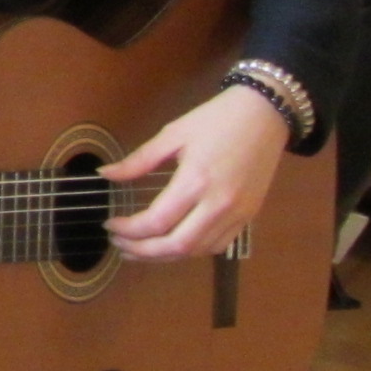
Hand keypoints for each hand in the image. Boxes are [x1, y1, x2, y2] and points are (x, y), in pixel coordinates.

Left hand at [104, 84, 290, 260]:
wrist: (266, 114)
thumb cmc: (217, 119)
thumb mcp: (172, 134)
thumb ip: (138, 160)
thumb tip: (104, 174)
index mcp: (195, 182)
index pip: (156, 221)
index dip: (128, 230)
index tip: (109, 225)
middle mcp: (218, 205)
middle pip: (177, 246)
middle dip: (143, 252)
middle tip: (119, 245)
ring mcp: (238, 214)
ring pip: (198, 251)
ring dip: (165, 256)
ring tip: (139, 249)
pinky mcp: (249, 216)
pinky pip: (218, 245)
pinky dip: (192, 251)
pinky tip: (173, 244)